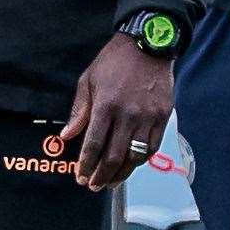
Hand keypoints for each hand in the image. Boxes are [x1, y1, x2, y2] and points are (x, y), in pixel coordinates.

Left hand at [61, 35, 171, 191]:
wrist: (148, 44)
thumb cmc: (114, 61)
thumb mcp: (88, 80)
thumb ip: (79, 110)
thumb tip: (66, 136)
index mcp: (106, 106)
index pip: (93, 145)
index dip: (86, 165)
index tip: (80, 177)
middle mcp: (128, 115)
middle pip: (113, 156)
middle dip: (101, 176)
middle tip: (94, 185)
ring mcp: (148, 117)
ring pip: (134, 157)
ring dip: (121, 174)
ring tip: (112, 182)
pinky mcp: (163, 116)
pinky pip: (152, 147)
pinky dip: (141, 160)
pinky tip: (132, 164)